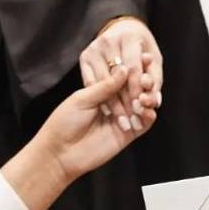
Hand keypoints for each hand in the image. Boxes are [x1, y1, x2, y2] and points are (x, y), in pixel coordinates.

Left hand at [2, 70, 157, 209]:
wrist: (60, 152)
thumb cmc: (64, 123)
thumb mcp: (82, 98)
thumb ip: (105, 85)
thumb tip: (124, 68)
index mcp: (102, 92)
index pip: (123, 77)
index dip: (134, 68)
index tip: (145, 57)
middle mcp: (115, 104)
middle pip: (136, 90)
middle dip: (144, 83)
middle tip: (148, 78)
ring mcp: (123, 118)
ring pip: (143, 106)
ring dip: (148, 99)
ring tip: (146, 96)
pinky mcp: (129, 134)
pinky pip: (144, 124)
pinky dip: (149, 116)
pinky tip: (148, 111)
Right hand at [79, 16, 163, 130]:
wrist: (121, 28)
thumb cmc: (142, 47)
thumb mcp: (155, 59)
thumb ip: (155, 79)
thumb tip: (155, 101)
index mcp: (128, 38)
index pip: (133, 69)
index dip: (137, 90)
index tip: (141, 109)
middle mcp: (109, 41)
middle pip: (117, 76)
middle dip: (126, 100)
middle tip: (133, 119)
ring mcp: (94, 48)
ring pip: (103, 82)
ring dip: (113, 104)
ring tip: (123, 120)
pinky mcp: (84, 56)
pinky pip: (90, 82)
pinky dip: (100, 98)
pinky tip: (108, 112)